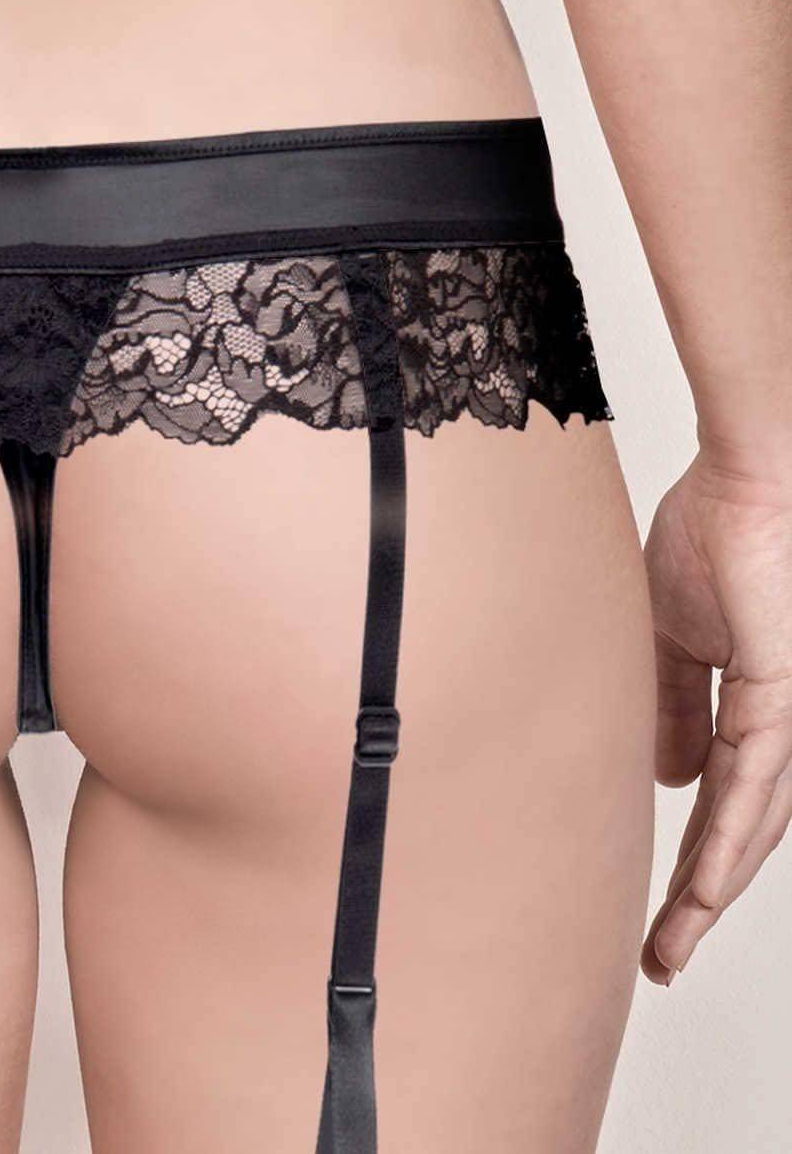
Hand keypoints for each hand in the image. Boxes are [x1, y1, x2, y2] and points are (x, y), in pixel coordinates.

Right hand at [642, 451, 791, 985]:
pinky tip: (705, 886)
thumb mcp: (673, 636)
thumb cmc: (715, 534)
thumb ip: (673, 707)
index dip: (687, 856)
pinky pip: (759, 782)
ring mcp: (788, 714)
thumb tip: (667, 776)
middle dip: (698, 898)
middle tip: (661, 955)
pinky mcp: (786, 695)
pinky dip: (730, 839)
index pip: (717, 801)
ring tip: (674, 944)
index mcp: (748, 707)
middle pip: (738, 831)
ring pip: (755, 825)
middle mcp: (779, 724)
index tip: (656, 908)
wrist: (750, 480)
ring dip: (712, 889)